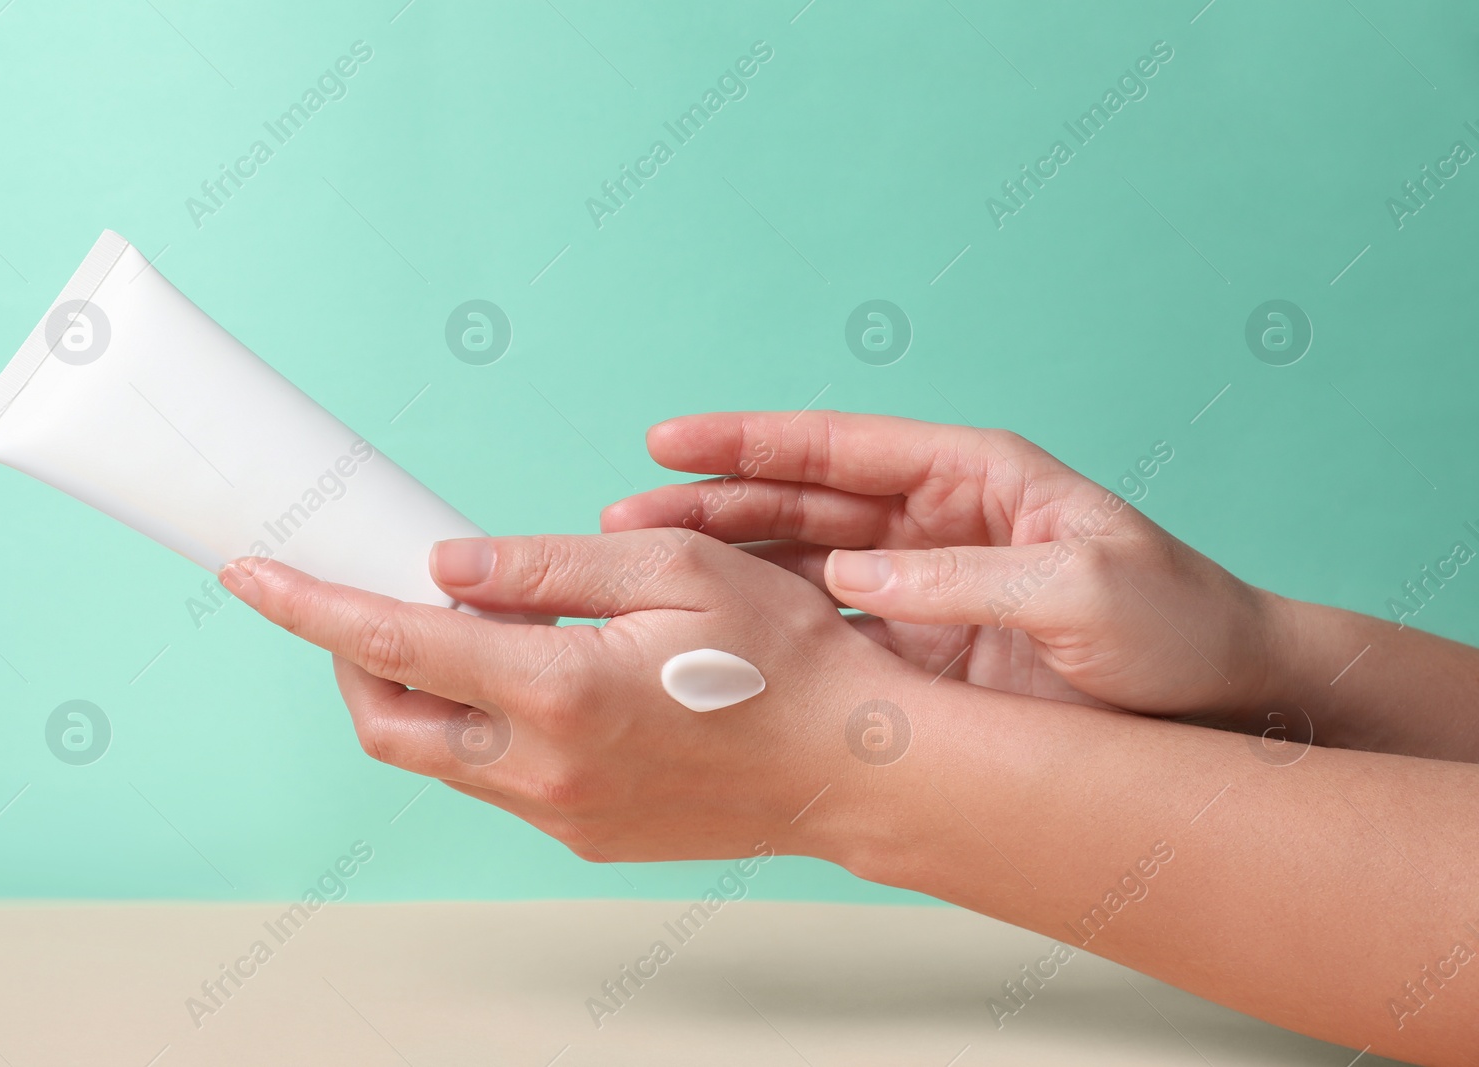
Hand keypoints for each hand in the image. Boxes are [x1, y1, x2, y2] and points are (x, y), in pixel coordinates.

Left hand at [217, 529, 919, 863]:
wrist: (851, 766)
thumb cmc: (784, 659)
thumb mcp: (669, 569)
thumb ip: (540, 568)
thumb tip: (446, 570)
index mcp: (556, 691)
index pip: (392, 643)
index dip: (309, 606)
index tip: (252, 576)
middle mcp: (541, 769)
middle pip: (388, 723)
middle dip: (352, 662)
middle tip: (372, 603)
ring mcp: (560, 814)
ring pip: (440, 757)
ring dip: (422, 696)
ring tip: (470, 632)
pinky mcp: (584, 835)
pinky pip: (497, 782)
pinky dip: (482, 728)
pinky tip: (533, 684)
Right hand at [601, 411, 1284, 723]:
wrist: (1224, 704)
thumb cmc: (1176, 628)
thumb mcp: (1084, 594)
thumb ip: (965, 579)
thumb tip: (850, 576)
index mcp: (976, 477)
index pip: (841, 447)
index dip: (750, 443)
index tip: (670, 442)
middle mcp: (936, 521)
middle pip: (802, 502)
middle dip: (715, 506)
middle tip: (628, 519)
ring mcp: (923, 584)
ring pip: (800, 564)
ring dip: (726, 567)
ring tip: (645, 574)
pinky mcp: (922, 648)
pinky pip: (829, 630)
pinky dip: (770, 629)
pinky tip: (712, 638)